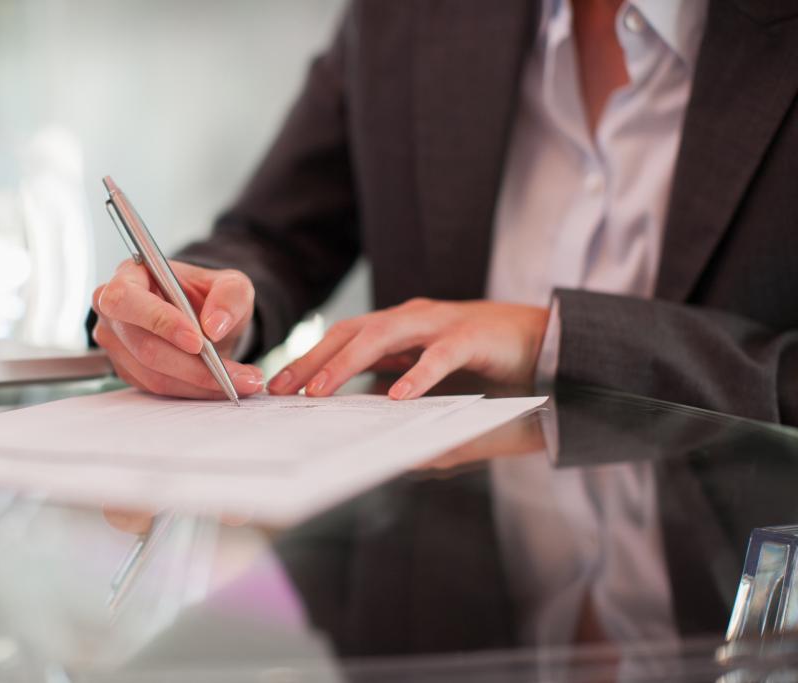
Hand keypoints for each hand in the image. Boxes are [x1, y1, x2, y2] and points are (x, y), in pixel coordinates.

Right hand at [92, 259, 263, 398]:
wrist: (206, 319)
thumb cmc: (209, 295)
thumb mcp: (232, 285)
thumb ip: (229, 296)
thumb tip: (214, 325)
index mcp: (129, 275)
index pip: (127, 299)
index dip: (159, 322)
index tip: (198, 341)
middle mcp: (115, 312)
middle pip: (143, 346)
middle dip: (191, 365)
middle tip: (233, 373)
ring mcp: (117, 345)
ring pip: (153, 374)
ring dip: (200, 383)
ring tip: (242, 381)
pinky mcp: (128, 370)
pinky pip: (159, 388)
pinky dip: (194, 390)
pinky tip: (222, 384)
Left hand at [268, 298, 549, 399]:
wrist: (556, 347)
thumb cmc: (494, 369)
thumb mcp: (439, 392)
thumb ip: (407, 408)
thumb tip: (373, 440)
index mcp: (402, 331)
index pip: (344, 340)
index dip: (309, 361)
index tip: (278, 388)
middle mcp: (414, 321)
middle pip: (351, 333)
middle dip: (313, 361)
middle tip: (281, 389)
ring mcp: (442, 324)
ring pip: (383, 336)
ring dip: (346, 364)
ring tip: (320, 391)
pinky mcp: (474, 336)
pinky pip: (441, 355)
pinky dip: (418, 375)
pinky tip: (398, 397)